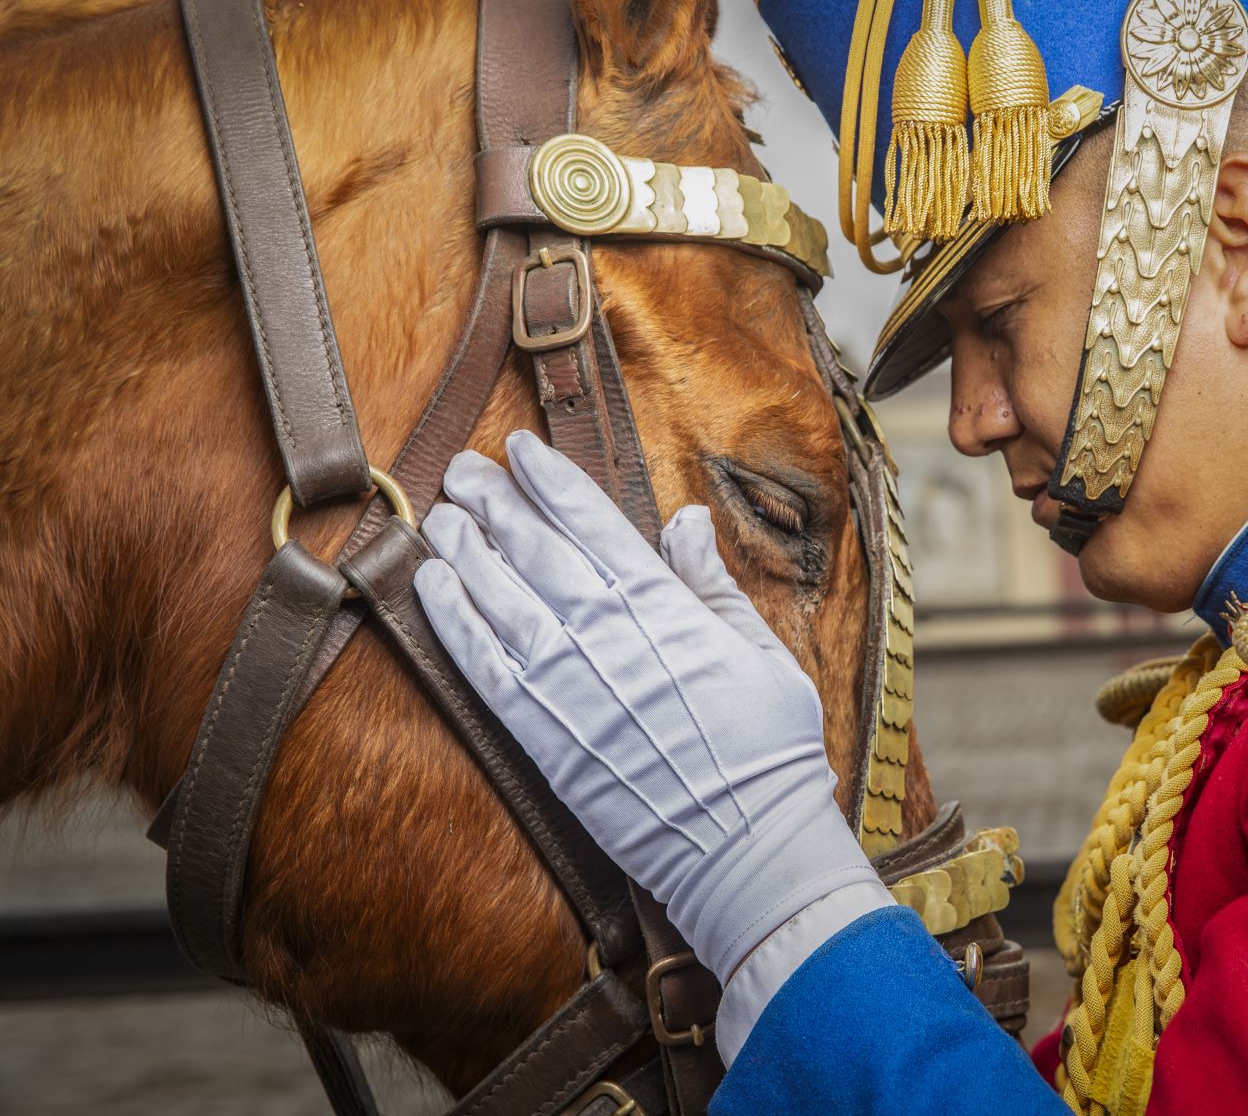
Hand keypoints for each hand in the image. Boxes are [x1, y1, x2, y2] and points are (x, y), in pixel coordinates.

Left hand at [412, 430, 882, 981]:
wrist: (745, 844)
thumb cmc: (769, 750)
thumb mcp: (763, 651)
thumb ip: (713, 583)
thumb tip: (684, 520)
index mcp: (666, 607)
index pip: (592, 523)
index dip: (550, 480)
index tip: (520, 449)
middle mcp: (608, 634)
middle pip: (535, 549)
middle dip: (494, 502)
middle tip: (463, 470)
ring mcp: (568, 684)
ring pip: (499, 596)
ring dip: (463, 549)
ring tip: (440, 515)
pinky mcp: (541, 734)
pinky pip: (481, 664)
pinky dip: (451, 619)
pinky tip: (430, 585)